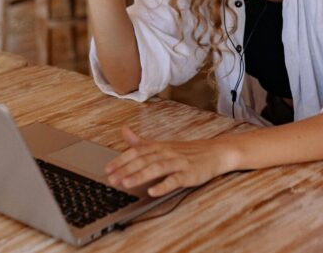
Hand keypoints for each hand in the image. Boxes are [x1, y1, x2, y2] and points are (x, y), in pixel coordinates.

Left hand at [105, 127, 237, 197]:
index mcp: (159, 146)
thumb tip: (123, 131)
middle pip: (143, 160)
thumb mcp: (163, 145)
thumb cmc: (187, 151)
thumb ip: (141, 142)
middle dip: (126, 169)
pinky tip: (153, 191)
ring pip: (156, 168)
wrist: (215, 152)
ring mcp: (178, 163)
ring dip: (140, 176)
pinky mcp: (189, 174)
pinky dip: (164, 185)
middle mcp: (166, 152)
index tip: (107, 169)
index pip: (136, 152)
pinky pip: (175, 180)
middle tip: (111, 179)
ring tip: (126, 183)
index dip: (121, 160)